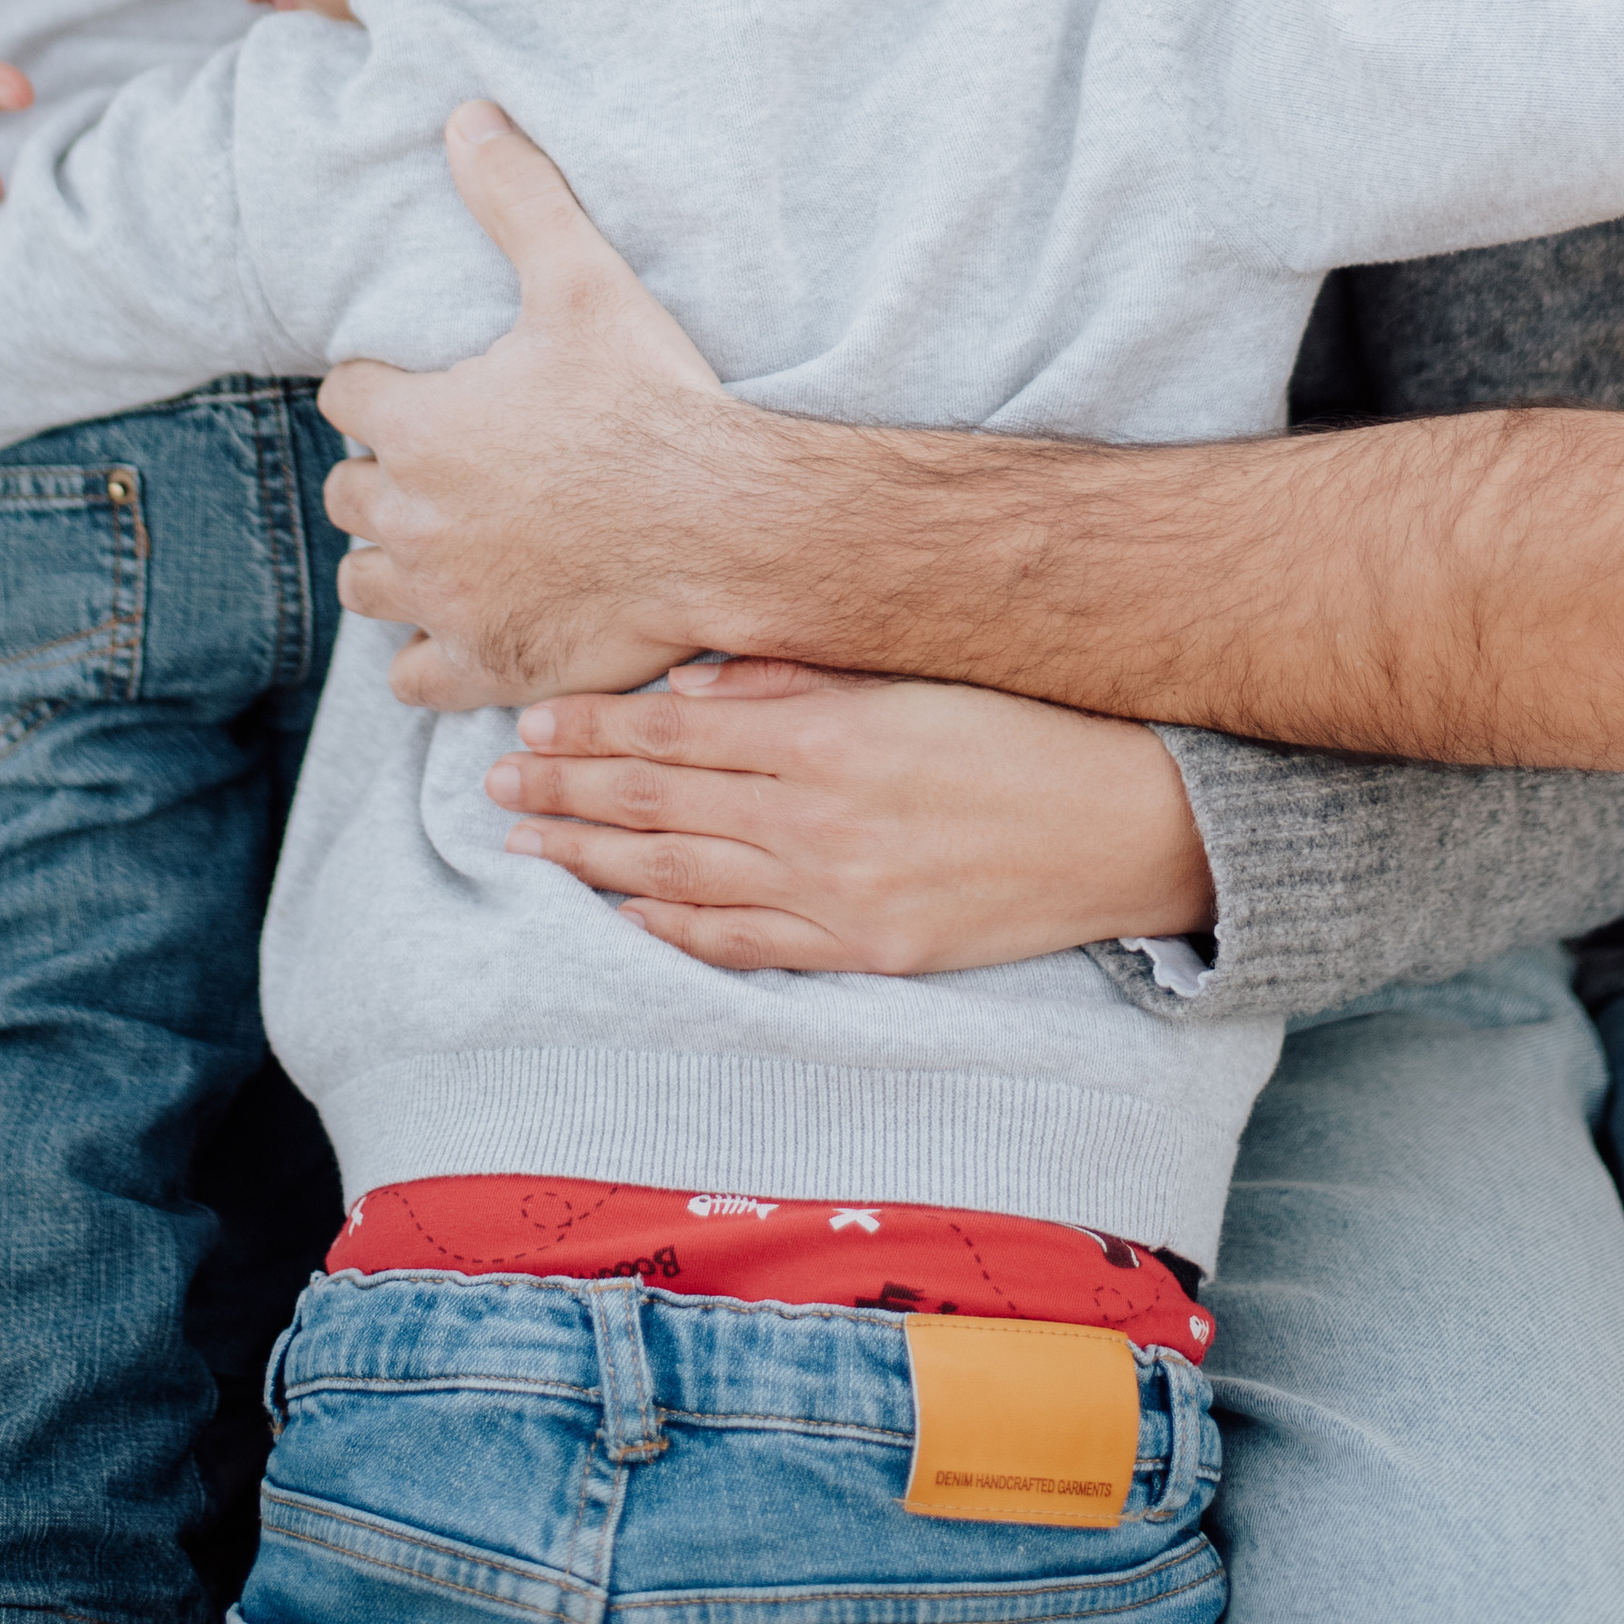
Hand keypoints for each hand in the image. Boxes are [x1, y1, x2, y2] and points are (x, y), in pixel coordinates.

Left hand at [321, 99, 777, 707]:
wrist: (726, 525)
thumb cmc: (653, 402)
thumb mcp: (582, 280)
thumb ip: (517, 196)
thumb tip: (465, 114)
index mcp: (416, 425)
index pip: (350, 395)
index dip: (384, 385)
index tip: (423, 386)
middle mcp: (410, 517)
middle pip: (350, 492)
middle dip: (385, 473)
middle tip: (444, 461)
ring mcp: (442, 598)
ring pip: (367, 582)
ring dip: (392, 558)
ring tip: (442, 539)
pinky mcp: (481, 663)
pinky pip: (412, 674)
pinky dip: (424, 652)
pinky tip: (463, 623)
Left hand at [485, 657, 1215, 973]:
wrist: (1131, 822)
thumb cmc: (1023, 725)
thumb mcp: (908, 674)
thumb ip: (795, 678)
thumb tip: (691, 681)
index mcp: (826, 734)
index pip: (673, 732)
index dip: (592, 729)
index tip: (528, 720)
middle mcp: (818, 818)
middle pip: (659, 804)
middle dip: (567, 791)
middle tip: (492, 784)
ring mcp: (839, 893)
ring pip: (681, 876)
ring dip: (592, 858)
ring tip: (525, 842)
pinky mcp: (867, 948)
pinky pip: (744, 943)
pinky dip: (671, 928)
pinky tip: (620, 911)